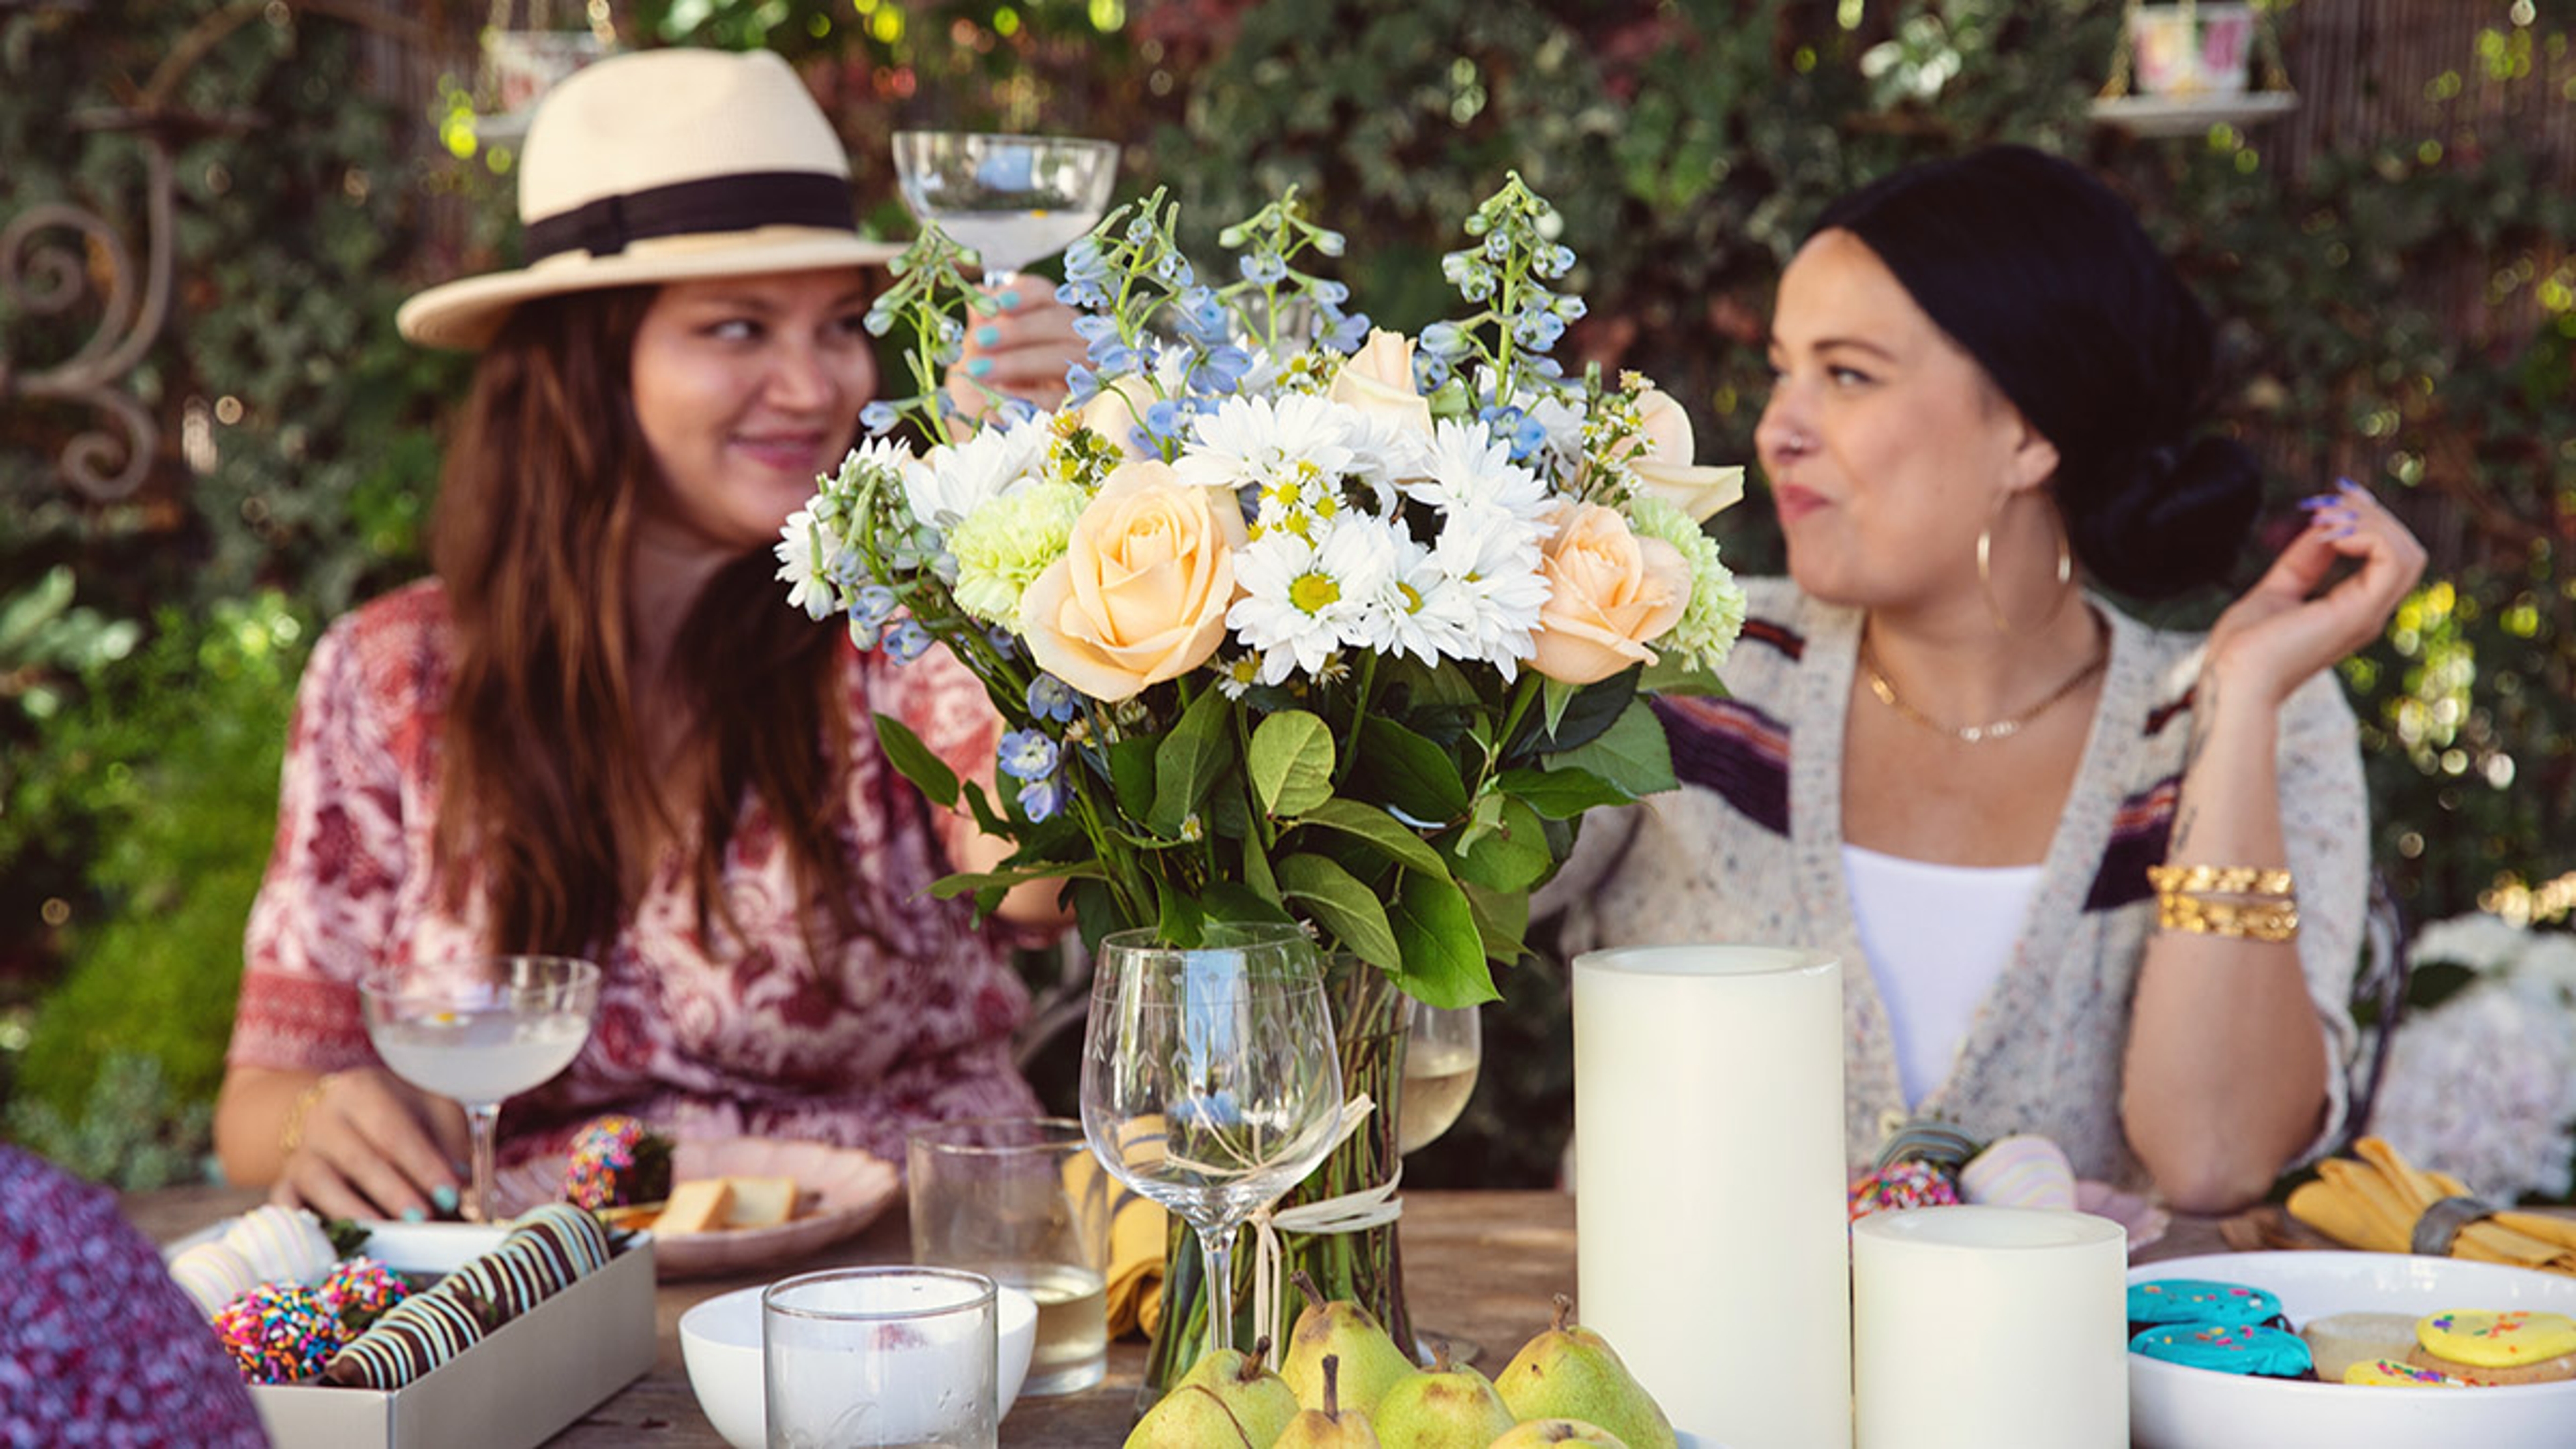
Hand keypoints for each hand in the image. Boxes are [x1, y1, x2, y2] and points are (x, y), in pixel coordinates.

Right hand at [271, 1068, 469, 1221]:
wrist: (342, 1115)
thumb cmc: (400, 1114)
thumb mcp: (431, 1112)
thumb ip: (448, 1144)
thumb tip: (461, 1184)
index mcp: (361, 1090)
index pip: (392, 1130)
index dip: (422, 1165)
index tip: (450, 1193)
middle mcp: (323, 1118)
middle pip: (357, 1157)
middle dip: (392, 1192)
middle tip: (424, 1218)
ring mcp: (300, 1152)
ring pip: (319, 1182)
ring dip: (354, 1211)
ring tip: (386, 1233)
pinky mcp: (285, 1183)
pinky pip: (285, 1205)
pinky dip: (305, 1224)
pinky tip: (331, 1242)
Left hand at [945, 286, 1085, 418]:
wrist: (980, 441)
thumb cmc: (978, 392)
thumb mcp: (972, 358)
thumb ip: (980, 328)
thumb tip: (979, 296)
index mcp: (1045, 323)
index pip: (1046, 296)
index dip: (1024, 294)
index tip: (996, 303)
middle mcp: (1071, 344)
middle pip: (1060, 322)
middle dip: (1018, 328)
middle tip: (980, 339)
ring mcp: (1083, 378)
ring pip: (1067, 357)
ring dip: (1021, 361)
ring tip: (979, 371)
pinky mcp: (1081, 413)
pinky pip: (1064, 400)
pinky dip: (1033, 396)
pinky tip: (1003, 397)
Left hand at [2204, 480, 2426, 708]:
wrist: (2229, 680)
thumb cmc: (2244, 647)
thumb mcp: (2277, 590)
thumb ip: (2304, 561)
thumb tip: (2323, 527)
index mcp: (2352, 609)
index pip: (2388, 556)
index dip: (2366, 519)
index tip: (2325, 501)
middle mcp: (2368, 612)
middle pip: (2405, 549)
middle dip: (2369, 514)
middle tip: (2322, 503)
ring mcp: (2367, 614)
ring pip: (2408, 552)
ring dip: (2370, 521)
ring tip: (2325, 517)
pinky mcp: (2359, 614)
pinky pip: (2394, 561)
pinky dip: (2368, 534)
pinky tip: (2330, 535)